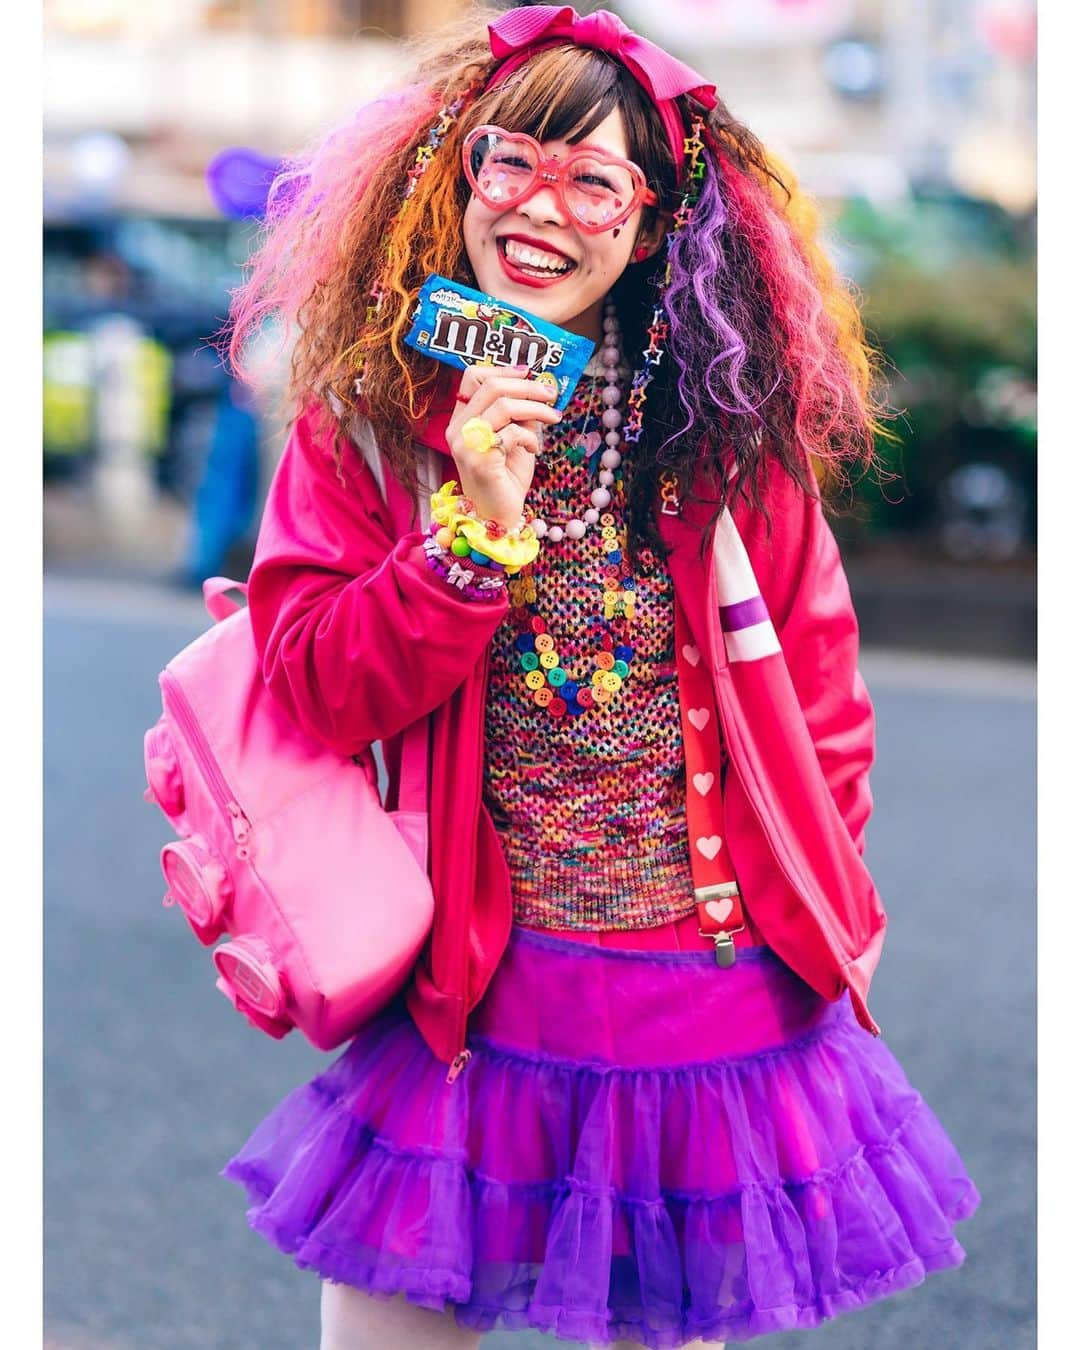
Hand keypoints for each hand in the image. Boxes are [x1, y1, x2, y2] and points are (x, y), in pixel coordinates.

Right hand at [445, 365, 561, 528]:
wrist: (499, 517)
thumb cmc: (506, 478)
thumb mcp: (515, 438)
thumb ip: (519, 414)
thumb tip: (538, 388)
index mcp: (461, 420)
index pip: (472, 377)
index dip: (503, 369)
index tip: (530, 373)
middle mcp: (457, 430)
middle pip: (492, 386)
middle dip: (528, 386)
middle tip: (551, 394)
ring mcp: (465, 445)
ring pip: (503, 405)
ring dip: (535, 408)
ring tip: (553, 417)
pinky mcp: (480, 461)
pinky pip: (511, 433)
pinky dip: (530, 438)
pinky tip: (535, 450)